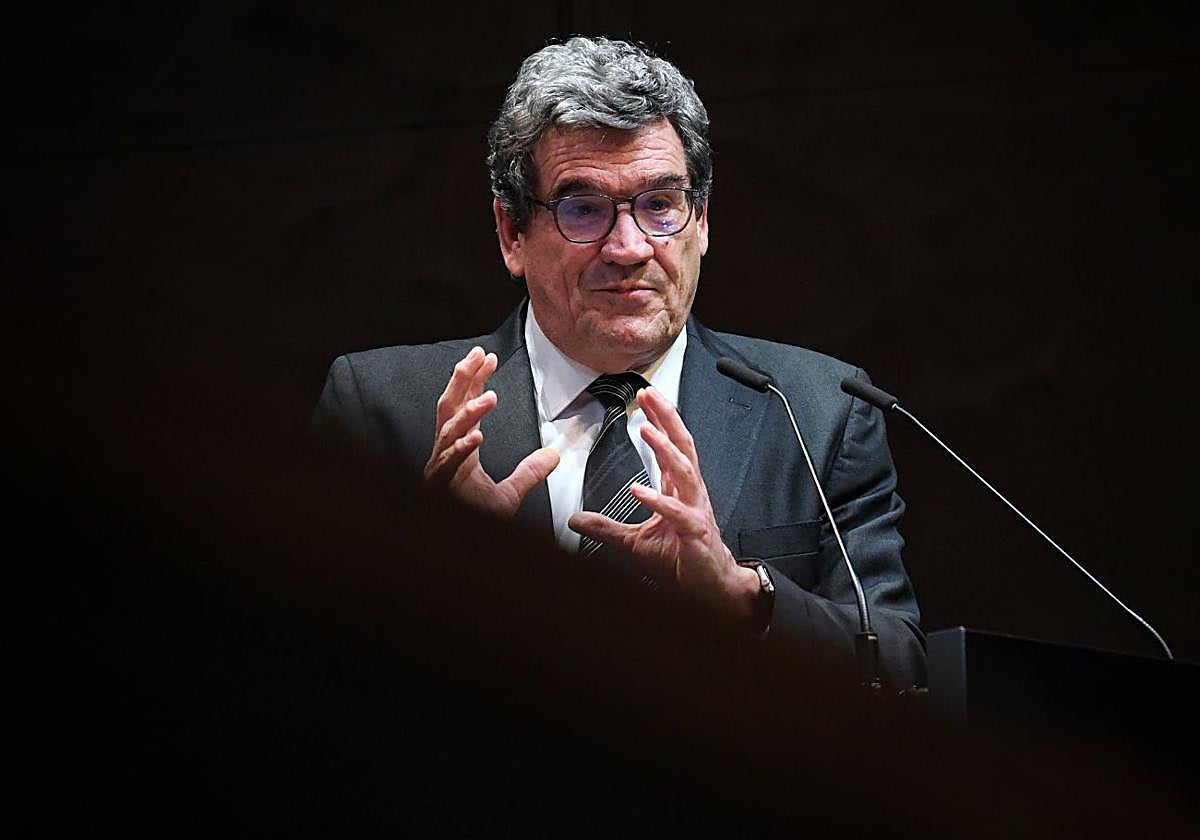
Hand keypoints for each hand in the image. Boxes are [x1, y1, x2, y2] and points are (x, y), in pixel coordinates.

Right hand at [424, 346, 558, 516]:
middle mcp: (445, 455)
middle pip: (449, 407)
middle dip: (462, 379)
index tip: (489, 358)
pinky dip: (461, 449)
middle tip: (477, 356)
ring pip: (448, 432)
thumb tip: (553, 456)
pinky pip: (448, 465)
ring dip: (469, 413)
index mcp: (459, 451)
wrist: (458, 550)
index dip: (475, 380)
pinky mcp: (439, 488)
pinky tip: (476, 437)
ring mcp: (440, 470)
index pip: (465, 407)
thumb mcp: (508, 497)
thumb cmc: (471, 521)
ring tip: (490, 398)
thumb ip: (529, 474)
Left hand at [568, 387, 759, 620]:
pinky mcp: (695, 533)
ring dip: (665, 450)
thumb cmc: (682, 561)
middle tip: (650, 397)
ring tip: (647, 430)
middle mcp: (689, 496)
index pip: (670, 447)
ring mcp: (694, 512)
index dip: (659, 420)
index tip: (645, 398)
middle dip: (666, 419)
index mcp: (678, 492)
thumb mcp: (635, 542)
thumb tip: (576, 520)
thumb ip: (607, 528)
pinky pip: (678, 514)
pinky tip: (641, 489)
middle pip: (681, 447)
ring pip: (684, 472)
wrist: (710, 589)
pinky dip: (659, 501)